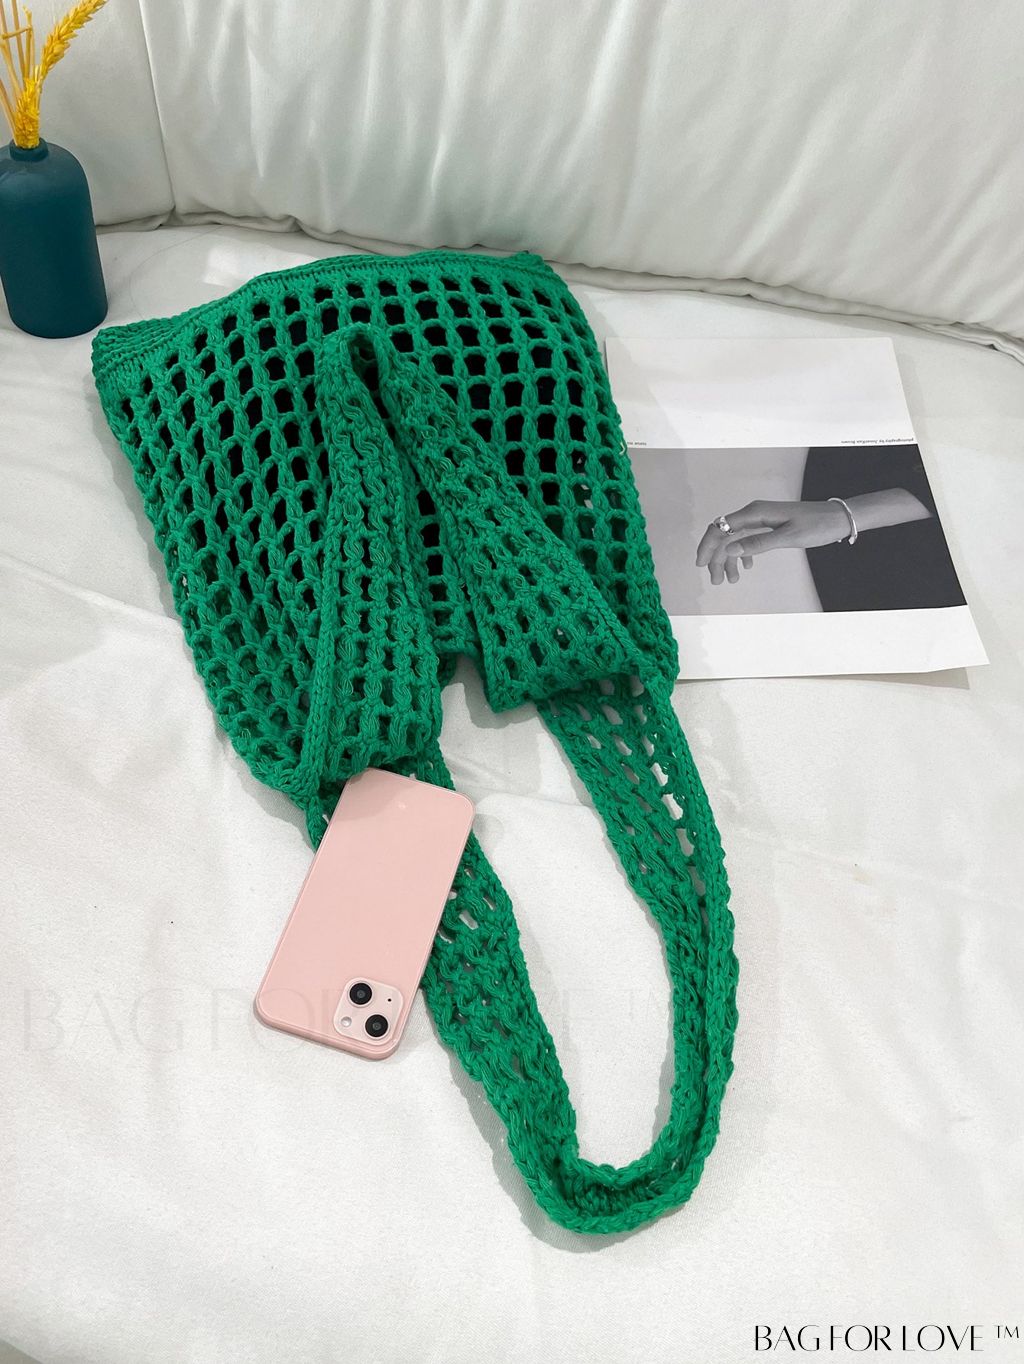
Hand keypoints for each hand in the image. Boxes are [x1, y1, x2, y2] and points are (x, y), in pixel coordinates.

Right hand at [696, 500, 850, 584]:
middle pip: (725, 534)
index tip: (701, 564)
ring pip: (735, 539)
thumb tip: (731, 550)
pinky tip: (747, 567)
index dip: (708, 546)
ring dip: (729, 559)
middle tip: (717, 581)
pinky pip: (747, 539)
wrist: (837, 518)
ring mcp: (761, 518)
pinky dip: (743, 554)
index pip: (721, 527)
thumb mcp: (788, 537)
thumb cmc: (816, 526)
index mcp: (755, 512)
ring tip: (731, 580)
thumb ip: (758, 543)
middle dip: (717, 557)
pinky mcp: (769, 525)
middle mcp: (754, 513)